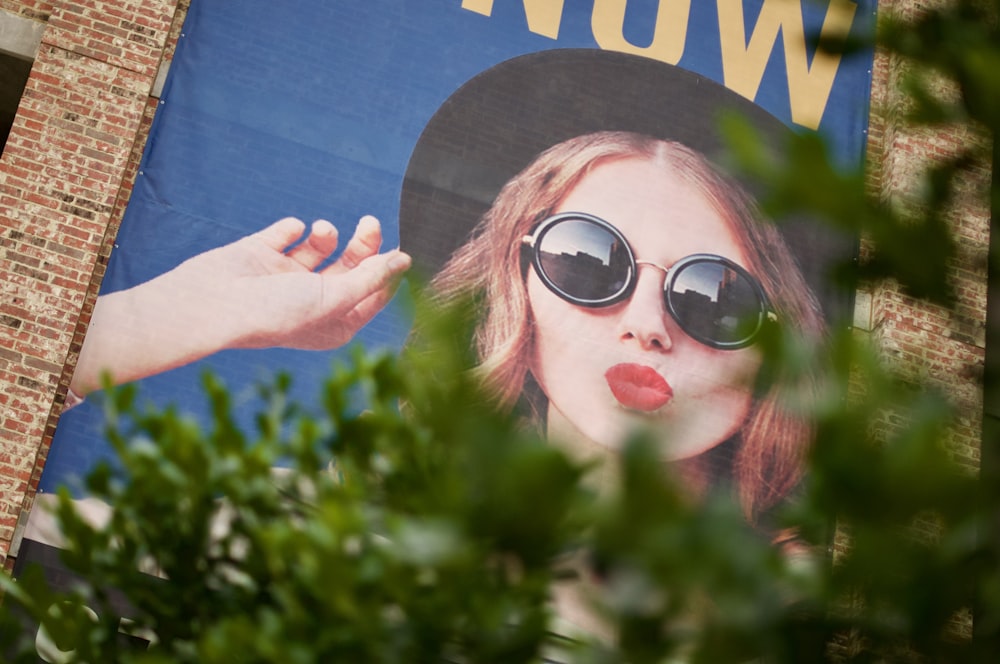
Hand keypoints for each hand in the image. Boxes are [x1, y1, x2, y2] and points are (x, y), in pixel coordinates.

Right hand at [177, 215, 409, 350]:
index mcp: (333, 323)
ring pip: (321, 247)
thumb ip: (371, 277)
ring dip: (327, 234)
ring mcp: (285, 277)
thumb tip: (404, 260)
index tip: (401, 250)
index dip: (388, 273)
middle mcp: (311, 301)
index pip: (372, 295)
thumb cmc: (277, 312)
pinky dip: (292, 228)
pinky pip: (287, 234)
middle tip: (371, 223)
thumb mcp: (336, 297)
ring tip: (322, 231)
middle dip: (364, 244)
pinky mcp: (262, 255)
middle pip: (351, 267)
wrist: (212, 304)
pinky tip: (290, 234)